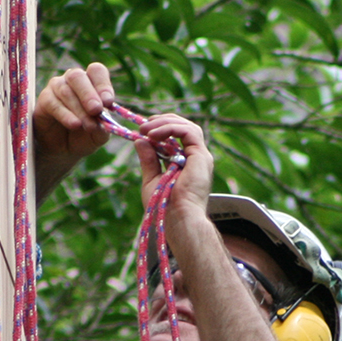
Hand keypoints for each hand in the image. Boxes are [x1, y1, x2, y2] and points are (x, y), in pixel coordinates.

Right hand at [32, 62, 114, 193]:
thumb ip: (104, 127)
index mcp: (91, 82)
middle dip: (88, 94)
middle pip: (78, 76)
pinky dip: (65, 115)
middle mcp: (72, 80)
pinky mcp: (44, 100)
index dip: (103, 84)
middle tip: (96, 110)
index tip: (108, 102)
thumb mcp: (98, 135)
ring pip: (66, 91)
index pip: (96, 71)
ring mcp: (56, 87)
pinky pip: (53, 103)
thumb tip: (105, 120)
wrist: (63, 150)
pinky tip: (74, 124)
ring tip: (88, 126)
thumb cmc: (83, 136)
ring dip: (79, 110)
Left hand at [135, 113, 213, 228]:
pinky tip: (154, 135)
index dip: (161, 128)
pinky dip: (170, 128)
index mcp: (187, 163)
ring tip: (146, 129)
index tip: (143, 129)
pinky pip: (188, 132)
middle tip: (143, 126)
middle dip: (162, 122)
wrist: (176, 218)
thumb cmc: (164, 207)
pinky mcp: (201, 156)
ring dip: (165, 123)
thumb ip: (148, 160)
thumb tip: (140, 140)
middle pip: (184, 127)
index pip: (178, 136)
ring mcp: (201, 157)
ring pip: (187, 126)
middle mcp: (196, 158)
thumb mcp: (151, 178)